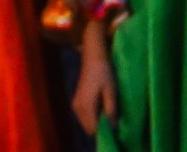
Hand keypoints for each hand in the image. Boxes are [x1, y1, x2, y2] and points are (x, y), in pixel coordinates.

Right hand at [73, 19, 117, 135]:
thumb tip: (112, 127)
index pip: (93, 129)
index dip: (104, 134)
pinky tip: (104, 113)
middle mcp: (77, 107)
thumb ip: (110, 110)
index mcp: (85, 106)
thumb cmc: (103, 73)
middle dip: (101, 131)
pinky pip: (86, 117)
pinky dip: (94, 119)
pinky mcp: (77, 102)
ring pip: (87, 124)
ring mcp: (76, 104)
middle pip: (89, 129)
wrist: (93, 58)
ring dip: (98, 124)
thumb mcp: (111, 92)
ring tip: (111, 120)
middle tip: (115, 127)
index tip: (115, 133)